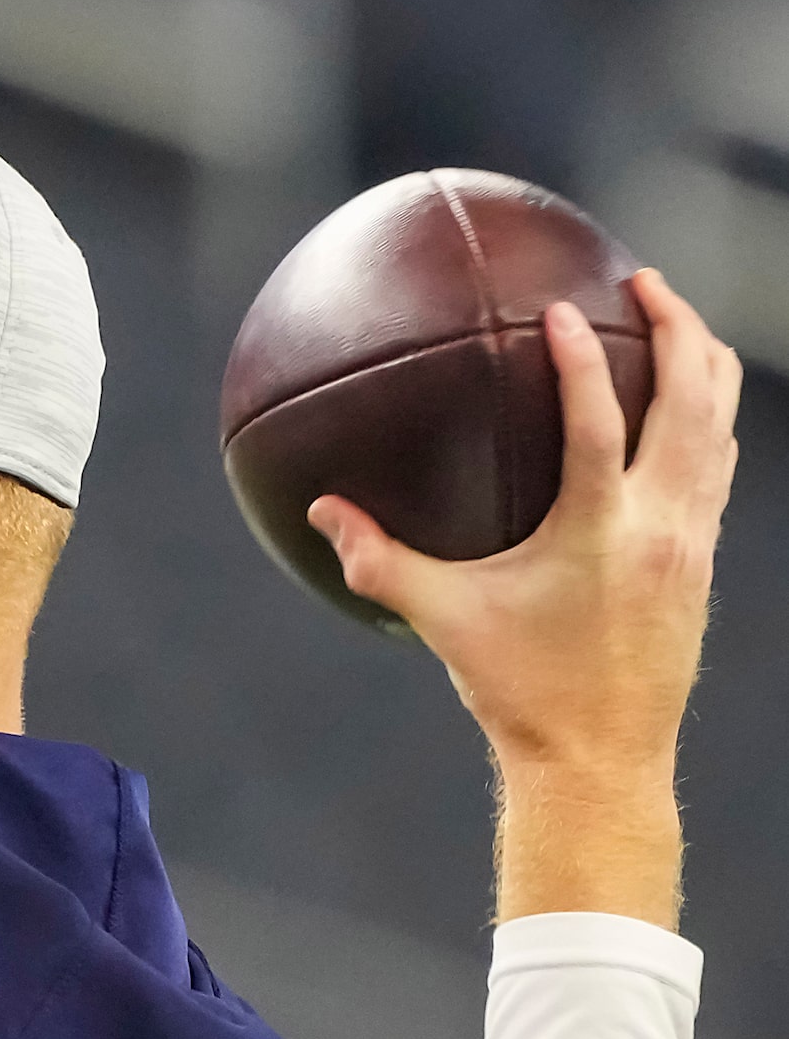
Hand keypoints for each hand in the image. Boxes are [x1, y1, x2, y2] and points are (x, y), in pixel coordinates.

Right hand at [310, 269, 741, 926]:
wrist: (602, 759)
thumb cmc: (519, 691)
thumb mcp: (441, 621)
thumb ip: (377, 561)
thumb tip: (318, 511)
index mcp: (601, 531)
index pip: (599, 420)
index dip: (579, 359)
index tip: (558, 309)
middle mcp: (662, 525)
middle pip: (694, 398)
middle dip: (677, 326)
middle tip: (641, 280)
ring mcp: (693, 540)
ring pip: (720, 426)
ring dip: (704, 362)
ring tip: (673, 322)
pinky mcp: (703, 560)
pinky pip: (717, 465)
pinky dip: (705, 419)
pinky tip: (680, 406)